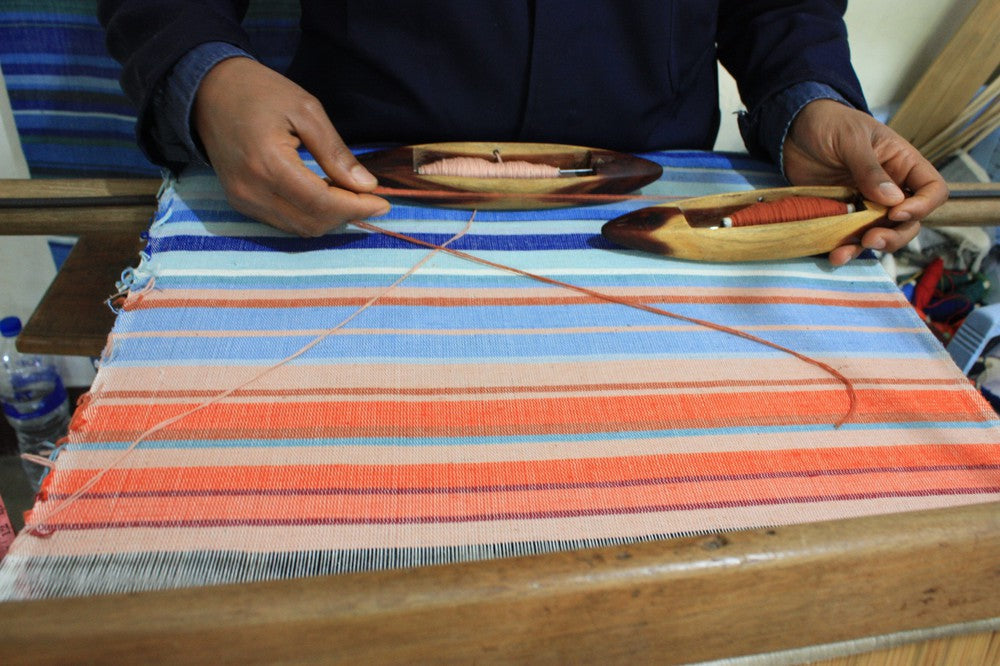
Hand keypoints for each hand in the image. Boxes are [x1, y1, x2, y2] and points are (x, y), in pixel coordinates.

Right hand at [192, 57, 389, 235]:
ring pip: (299, 228)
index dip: (356, 208)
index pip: (321, 203)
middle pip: (312, 222)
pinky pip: (283, 222)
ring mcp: (242, 200)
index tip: (383, 202)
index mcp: (268, 163)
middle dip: (347, 215)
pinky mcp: (239, 202)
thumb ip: (336, 152)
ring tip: (350, 197)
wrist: (208, 90)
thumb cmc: (259, 92)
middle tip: (370, 198)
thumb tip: (366, 185)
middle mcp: (251, 190)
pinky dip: (309, 215)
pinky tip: (325, 197)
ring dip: (329, 218)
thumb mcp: (306, 110)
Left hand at [782, 99, 947, 265]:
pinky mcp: (843, 214)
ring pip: (882, 234)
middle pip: (909, 221)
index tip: (895, 213)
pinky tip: (834, 255)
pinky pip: (851, 237)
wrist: (794, 129)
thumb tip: (892, 200)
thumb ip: (869, 168)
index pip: (932, 190)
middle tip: (871, 239)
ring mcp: (866, 203)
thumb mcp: (851, 138)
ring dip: (868, 247)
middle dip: (895, 235)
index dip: (922, 206)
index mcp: (903, 164)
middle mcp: (890, 187)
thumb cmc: (829, 123)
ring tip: (845, 252)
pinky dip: (845, 248)